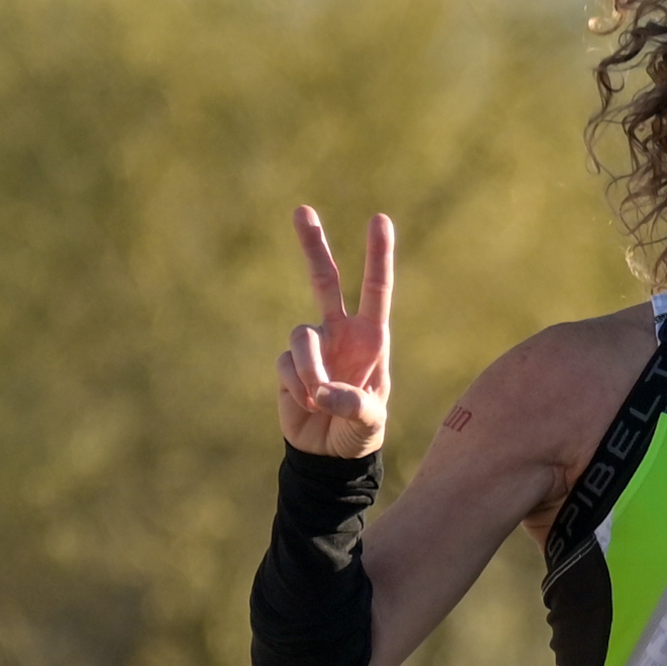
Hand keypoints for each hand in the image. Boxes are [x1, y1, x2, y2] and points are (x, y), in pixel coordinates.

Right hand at [281, 205, 397, 457]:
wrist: (330, 455)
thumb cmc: (360, 432)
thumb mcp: (371, 422)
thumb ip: (354, 405)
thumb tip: (323, 390)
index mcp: (371, 337)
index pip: (376, 289)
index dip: (378, 255)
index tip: (379, 219)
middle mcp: (340, 333)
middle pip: (324, 280)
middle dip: (313, 246)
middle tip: (302, 210)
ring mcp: (313, 346)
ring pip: (301, 337)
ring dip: (310, 368)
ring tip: (319, 398)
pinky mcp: (288, 364)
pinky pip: (287, 365)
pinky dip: (296, 387)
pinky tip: (308, 405)